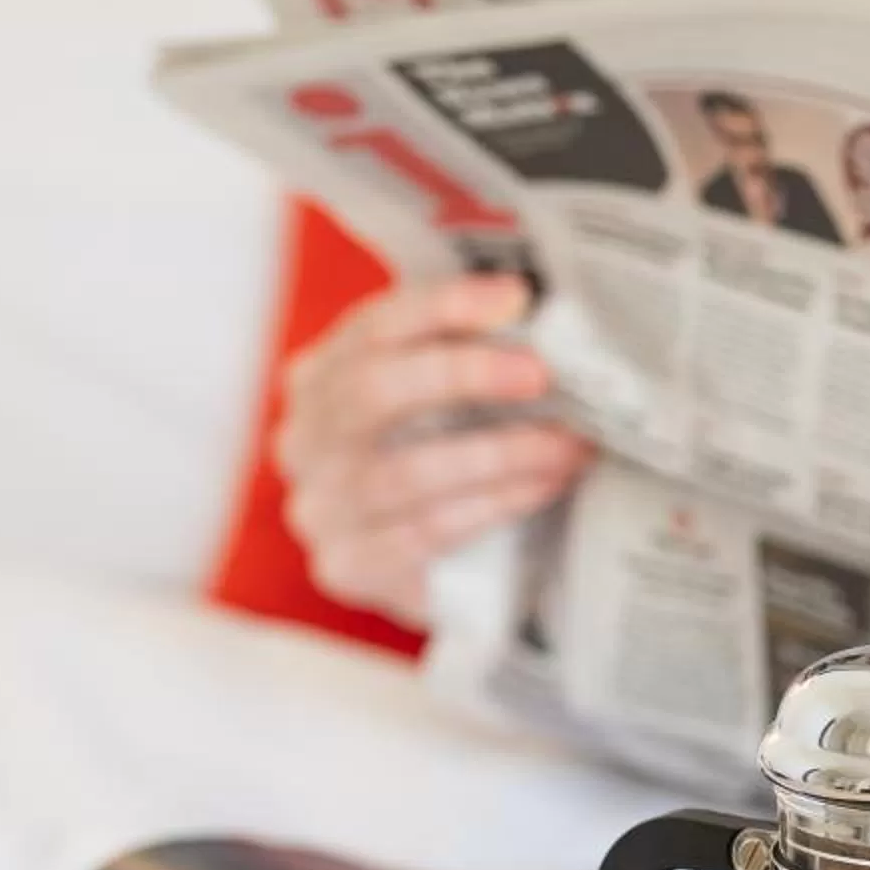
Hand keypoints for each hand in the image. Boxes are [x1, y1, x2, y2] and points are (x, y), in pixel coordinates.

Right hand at [277, 275, 591, 625]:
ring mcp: (318, 507)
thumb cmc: (447, 461)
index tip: (515, 298)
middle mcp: (303, 439)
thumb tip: (540, 309)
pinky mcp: (348, 566)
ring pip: (405, 471)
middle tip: (541, 374)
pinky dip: (494, 505)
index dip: (443, 306)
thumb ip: (471, 353)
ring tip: (566, 443)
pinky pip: (425, 531)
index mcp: (319, 376)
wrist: (441, 571)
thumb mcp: (447, 401)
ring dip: (499, 453)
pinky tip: (542, 487)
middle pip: (373, 392)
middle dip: (464, 375)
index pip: (373, 326)